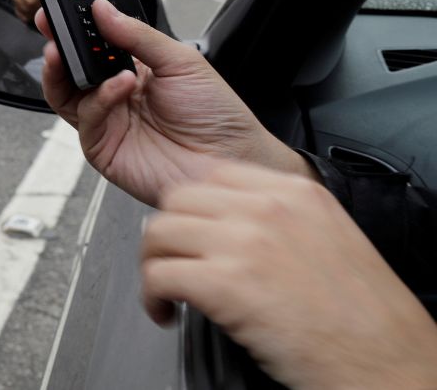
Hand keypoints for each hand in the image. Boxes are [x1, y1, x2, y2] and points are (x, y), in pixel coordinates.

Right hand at [35, 0, 312, 205]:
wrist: (231, 159)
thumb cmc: (215, 115)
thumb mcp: (181, 61)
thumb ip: (138, 34)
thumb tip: (103, 9)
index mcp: (131, 69)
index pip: (91, 43)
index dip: (73, 26)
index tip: (59, 7)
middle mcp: (113, 94)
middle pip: (69, 68)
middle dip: (57, 43)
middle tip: (52, 26)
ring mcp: (106, 121)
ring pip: (63, 94)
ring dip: (61, 70)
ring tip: (68, 52)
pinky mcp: (101, 147)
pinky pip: (86, 118)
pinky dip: (99, 98)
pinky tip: (122, 85)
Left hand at [143, 163, 436, 388]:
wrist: (385, 361)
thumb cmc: (362, 315)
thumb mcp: (328, 239)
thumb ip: (281, 220)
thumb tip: (231, 224)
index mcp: (295, 193)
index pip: (213, 175)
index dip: (192, 207)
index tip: (190, 230)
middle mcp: (267, 209)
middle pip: (177, 200)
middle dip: (167, 235)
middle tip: (171, 261)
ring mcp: (244, 242)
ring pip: (158, 234)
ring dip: (153, 264)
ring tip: (166, 290)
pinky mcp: (225, 283)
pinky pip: (158, 276)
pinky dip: (151, 297)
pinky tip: (166, 312)